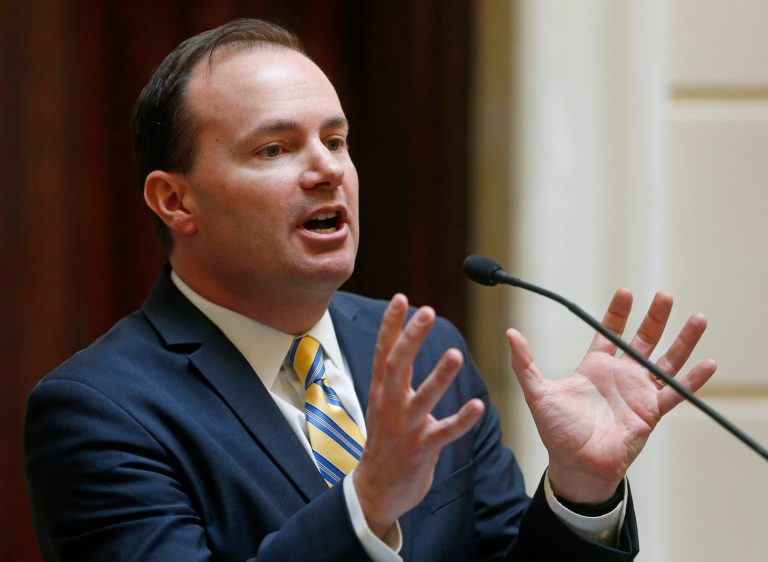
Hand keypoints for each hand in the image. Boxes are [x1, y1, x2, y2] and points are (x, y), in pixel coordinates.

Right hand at [353, 294, 484, 536]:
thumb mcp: (383, 404)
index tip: (401, 298)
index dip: (391, 324)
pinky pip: (444, 433)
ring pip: (422, 398)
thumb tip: (407, 342)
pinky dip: (460, 419)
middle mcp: (390, 405)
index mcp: (381, 391)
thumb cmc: (385, 441)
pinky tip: (477, 406)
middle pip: (398, 365)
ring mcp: (405, 428)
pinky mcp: (421, 450)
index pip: (384, 351)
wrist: (376, 489)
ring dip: (438, 376)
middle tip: (427, 311)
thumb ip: (396, 376)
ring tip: (455, 354)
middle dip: (412, 337)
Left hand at [507, 289, 716, 503]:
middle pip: (642, 340)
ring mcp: (638, 393)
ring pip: (665, 361)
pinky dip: (692, 380)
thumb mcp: (538, 392)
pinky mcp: (651, 413)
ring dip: (681, 341)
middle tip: (665, 295)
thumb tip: (510, 333)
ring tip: (697, 318)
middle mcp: (620, 377)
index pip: (609, 333)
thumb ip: (525, 363)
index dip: (618, 313)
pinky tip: (707, 363)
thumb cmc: (557, 431)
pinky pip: (676, 393)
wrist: (575, 465)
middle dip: (654, 318)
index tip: (626, 292)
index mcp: (595, 368)